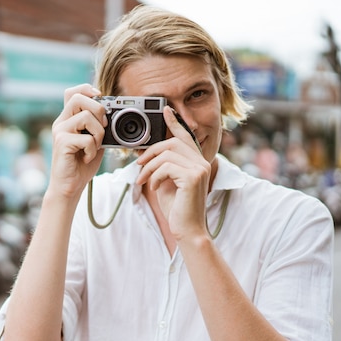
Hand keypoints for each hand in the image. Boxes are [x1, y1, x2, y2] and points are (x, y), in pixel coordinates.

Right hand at [47, 84, 107, 199]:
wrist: (69, 186)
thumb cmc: (81, 165)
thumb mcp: (95, 141)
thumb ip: (99, 127)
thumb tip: (112, 114)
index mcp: (68, 119)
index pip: (72, 92)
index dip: (87, 89)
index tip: (100, 98)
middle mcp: (61, 122)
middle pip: (78, 98)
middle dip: (98, 109)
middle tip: (103, 127)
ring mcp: (60, 132)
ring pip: (85, 117)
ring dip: (98, 133)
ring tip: (94, 147)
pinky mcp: (62, 143)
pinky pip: (86, 138)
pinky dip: (92, 149)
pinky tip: (86, 157)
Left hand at [135, 106, 210, 238]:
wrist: (187, 230)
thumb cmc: (177, 208)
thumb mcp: (166, 182)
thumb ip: (162, 167)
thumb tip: (146, 154)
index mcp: (196, 162)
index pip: (185, 136)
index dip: (175, 122)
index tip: (166, 110)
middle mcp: (201, 162)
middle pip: (172, 142)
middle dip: (151, 151)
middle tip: (139, 164)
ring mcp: (199, 168)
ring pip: (166, 154)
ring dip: (149, 167)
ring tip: (144, 180)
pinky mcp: (193, 177)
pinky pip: (166, 166)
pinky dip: (154, 176)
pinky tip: (153, 187)